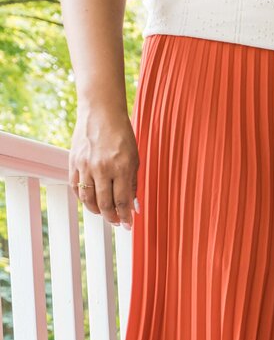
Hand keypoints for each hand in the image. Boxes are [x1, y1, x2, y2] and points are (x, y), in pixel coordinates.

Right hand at [70, 104, 138, 228]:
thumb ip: (133, 183)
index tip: (128, 226)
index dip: (126, 217)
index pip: (123, 201)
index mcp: (121, 168)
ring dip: (97, 210)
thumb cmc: (122, 136)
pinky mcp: (73, 161)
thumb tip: (134, 207)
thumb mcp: (134, 159)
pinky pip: (75, 186)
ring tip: (104, 213)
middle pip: (105, 203)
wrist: (100, 113)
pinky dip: (83, 198)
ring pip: (88, 198)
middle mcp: (101, 168)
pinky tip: (90, 201)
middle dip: (112, 217)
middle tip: (117, 223)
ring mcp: (85, 165)